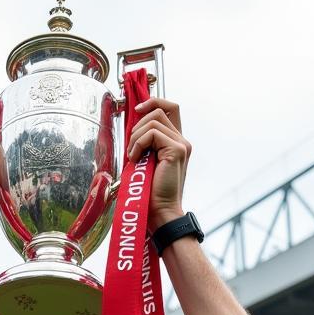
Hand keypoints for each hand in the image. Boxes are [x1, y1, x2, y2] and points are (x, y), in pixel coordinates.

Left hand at [126, 98, 190, 229]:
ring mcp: (182, 144)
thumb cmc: (150, 193)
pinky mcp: (177, 150)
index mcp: (175, 142)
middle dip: (138, 122)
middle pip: (160, 108)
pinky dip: (137, 144)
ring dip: (135, 136)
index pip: (170, 108)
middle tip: (131, 146)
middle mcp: (182, 140)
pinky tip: (136, 160)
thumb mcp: (144, 162)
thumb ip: (144, 143)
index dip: (153, 101)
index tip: (136, 110)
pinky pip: (151, 133)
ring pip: (153, 119)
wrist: (160, 212)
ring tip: (133, 157)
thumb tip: (132, 126)